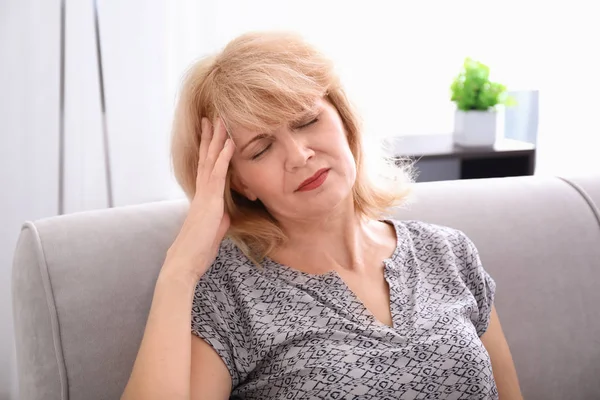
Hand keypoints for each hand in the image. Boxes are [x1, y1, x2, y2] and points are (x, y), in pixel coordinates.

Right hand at [163, 117, 234, 281]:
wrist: (184, 261)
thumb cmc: (197, 250)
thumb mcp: (213, 230)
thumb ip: (219, 218)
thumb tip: (225, 214)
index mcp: (202, 197)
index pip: (206, 168)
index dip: (209, 150)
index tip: (211, 133)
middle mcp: (201, 191)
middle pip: (206, 158)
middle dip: (210, 137)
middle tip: (212, 116)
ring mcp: (204, 194)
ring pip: (211, 160)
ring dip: (217, 139)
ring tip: (221, 119)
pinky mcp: (210, 200)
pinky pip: (218, 174)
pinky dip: (224, 156)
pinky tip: (230, 142)